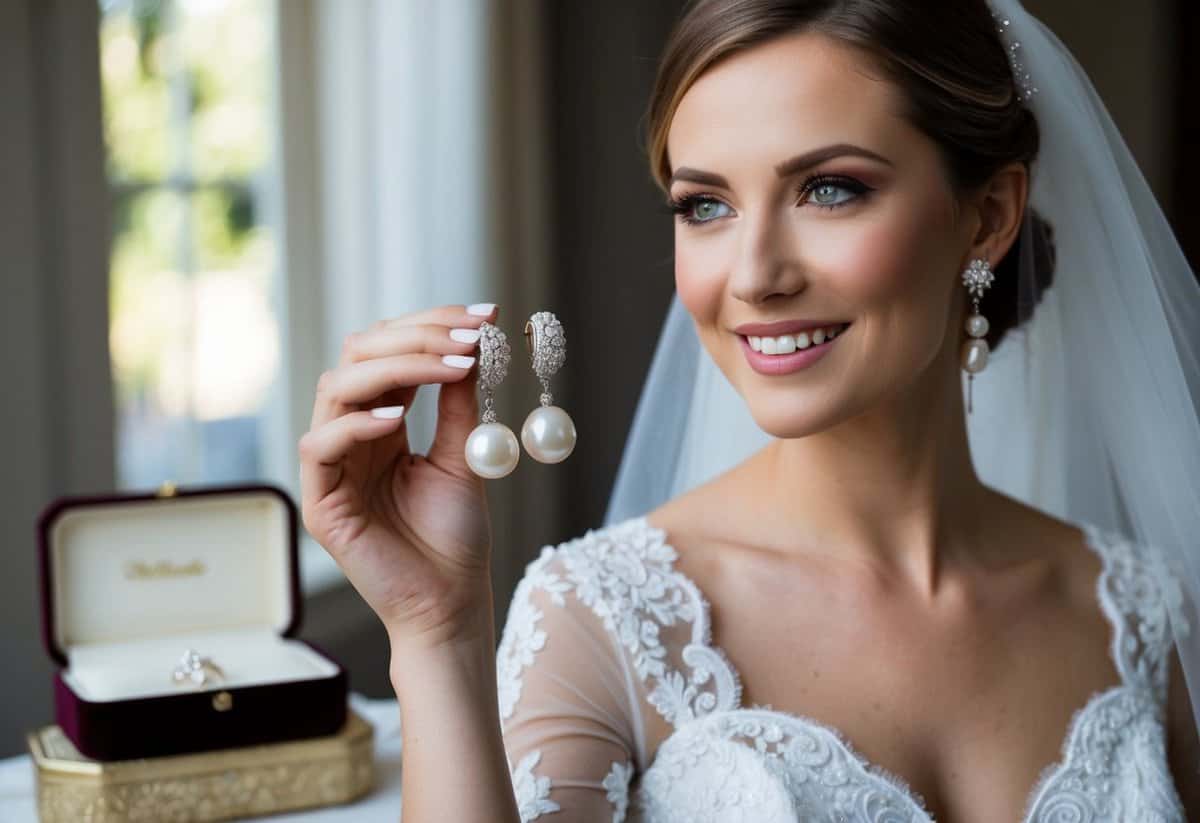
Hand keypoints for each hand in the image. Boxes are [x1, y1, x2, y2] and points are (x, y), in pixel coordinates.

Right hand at [299, 303, 498, 650]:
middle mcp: (350, 435)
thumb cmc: (454, 539)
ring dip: (396, 367)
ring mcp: (331, 466)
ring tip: (449, 365)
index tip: (486, 315)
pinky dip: (358, 423)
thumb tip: (472, 345)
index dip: (432, 326)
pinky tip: (400, 420)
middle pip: (360, 355)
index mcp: (381, 423)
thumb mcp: (463, 456)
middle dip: (417, 335)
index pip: (390, 352)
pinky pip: (321, 445)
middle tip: (470, 334)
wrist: (449, 604)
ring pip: (337, 388)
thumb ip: (458, 404)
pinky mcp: (320, 501)